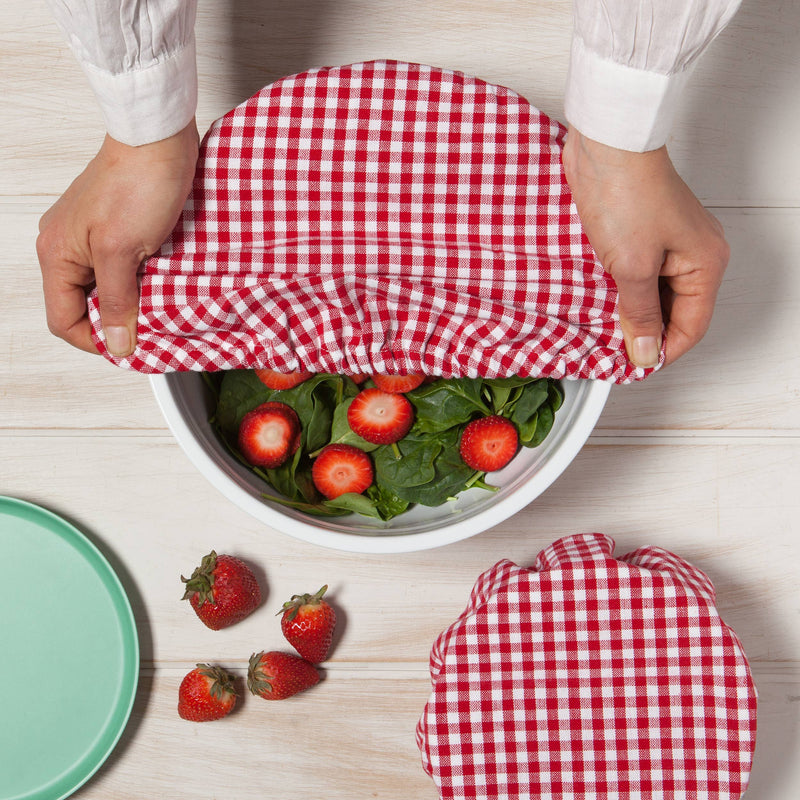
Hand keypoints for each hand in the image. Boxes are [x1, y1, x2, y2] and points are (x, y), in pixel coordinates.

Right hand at [37, 120, 199, 356]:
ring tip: (160, 309)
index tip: (131, 348)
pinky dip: (140, 282)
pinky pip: (121, 269)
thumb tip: (117, 344)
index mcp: (56, 255)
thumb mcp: (123, 252)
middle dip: (116, 323)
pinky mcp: (114, 228)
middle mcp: (66, 248)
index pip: (64, 320)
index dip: (96, 340)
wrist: (158, 138)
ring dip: (132, 303)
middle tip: (151, 331)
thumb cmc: (137, 185)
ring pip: (105, 289)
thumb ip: (118, 301)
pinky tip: (162, 285)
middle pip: (84, 306)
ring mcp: (90, 237)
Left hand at [561, 126, 728, 367]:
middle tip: (611, 352)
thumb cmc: (626, 194)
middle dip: (644, 334)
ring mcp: (668, 243)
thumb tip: (646, 352)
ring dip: (629, 313)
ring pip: (652, 295)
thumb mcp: (632, 267)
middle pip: (673, 313)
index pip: (690, 327)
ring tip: (601, 329)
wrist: (605, 144)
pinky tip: (599, 302)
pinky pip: (637, 275)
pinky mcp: (642, 234)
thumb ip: (638, 314)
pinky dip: (620, 292)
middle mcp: (694, 255)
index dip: (661, 352)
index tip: (631, 367)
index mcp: (705, 264)